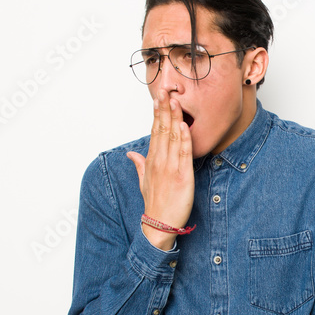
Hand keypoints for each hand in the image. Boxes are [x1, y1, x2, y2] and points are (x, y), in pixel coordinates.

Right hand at [126, 89, 193, 250]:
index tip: (158, 97)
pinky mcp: (182, 177)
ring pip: (172, 138)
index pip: (154, 131)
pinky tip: (184, 125)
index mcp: (151, 160)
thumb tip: (130, 153)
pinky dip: (184, 139)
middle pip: (162, 130)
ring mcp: (170, 168)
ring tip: (175, 100)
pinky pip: (184, 154)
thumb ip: (139, 164)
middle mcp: (159, 161)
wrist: (159, 224)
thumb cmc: (155, 203)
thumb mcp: (144, 181)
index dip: (157, 113)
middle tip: (165, 90)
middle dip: (164, 109)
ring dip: (174, 118)